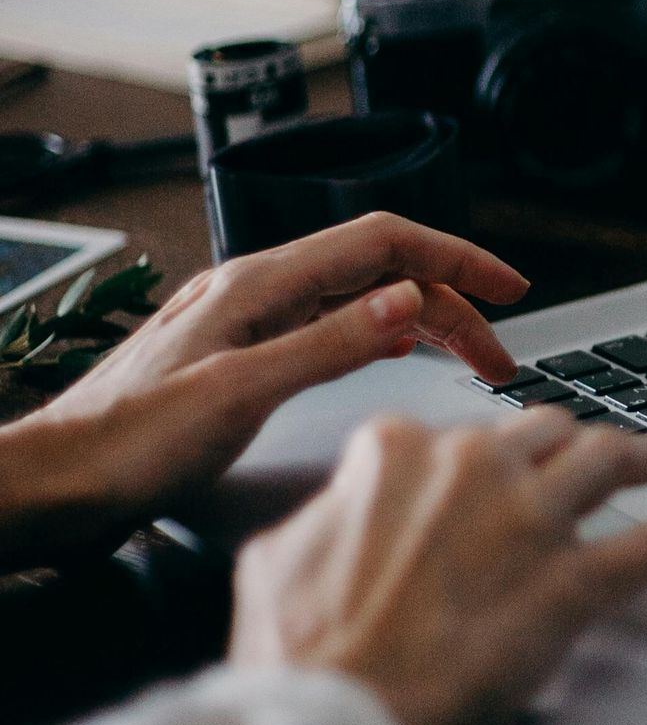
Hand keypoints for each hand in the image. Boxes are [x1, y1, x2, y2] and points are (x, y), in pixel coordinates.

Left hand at [0, 216, 527, 566]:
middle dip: (450, 304)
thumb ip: (331, 344)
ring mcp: (246, 324)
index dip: (455, 257)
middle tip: (498, 357)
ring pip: (356, 303)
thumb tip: (407, 300)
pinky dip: (378, 340)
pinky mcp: (239, 359)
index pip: (382, 242)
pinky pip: (328, 331)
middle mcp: (255, 292)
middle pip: (377, 273)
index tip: (509, 286)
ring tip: (467, 363)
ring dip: (419, 325)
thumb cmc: (129, 444)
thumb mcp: (241, 394)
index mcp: (260, 284)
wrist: (58, 483)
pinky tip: (395, 360)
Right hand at [230, 407, 646, 724]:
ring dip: (643, 458)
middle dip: (567, 446)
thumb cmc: (301, 649)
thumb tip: (338, 514)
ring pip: (607, 459)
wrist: (334, 709)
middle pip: (543, 433)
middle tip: (585, 463)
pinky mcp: (572, 581)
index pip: (454, 433)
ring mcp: (530, 519)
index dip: (472, 462)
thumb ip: (327, 515)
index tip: (481, 481)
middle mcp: (474, 467)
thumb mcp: (281, 554)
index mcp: (400, 451)